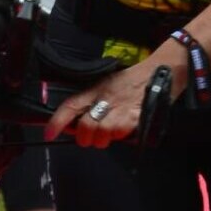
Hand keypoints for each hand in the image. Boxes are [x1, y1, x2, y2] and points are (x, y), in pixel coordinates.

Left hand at [47, 49, 176, 146]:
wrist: (160, 72)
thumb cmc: (132, 82)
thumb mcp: (107, 85)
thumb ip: (91, 103)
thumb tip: (74, 125)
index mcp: (95, 90)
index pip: (71, 106)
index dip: (57, 121)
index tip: (49, 133)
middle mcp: (105, 99)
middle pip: (86, 127)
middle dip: (87, 138)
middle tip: (92, 137)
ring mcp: (120, 109)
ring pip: (102, 134)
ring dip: (105, 138)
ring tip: (113, 130)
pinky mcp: (135, 117)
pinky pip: (120, 135)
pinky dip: (122, 136)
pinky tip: (126, 127)